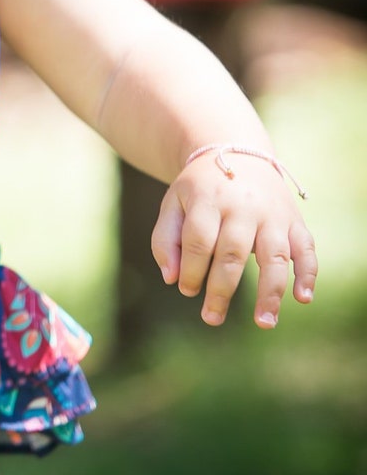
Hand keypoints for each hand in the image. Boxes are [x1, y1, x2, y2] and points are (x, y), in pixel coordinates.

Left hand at [151, 152, 317, 327]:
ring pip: (274, 256)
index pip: (200, 241)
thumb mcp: (173, 202)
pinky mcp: (294, 220)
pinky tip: (303, 299)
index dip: (192, 270)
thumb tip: (172, 279)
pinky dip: (308, 273)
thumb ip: (166, 238)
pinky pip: (306, 248)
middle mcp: (243, 206)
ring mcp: (272, 213)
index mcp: (209, 198)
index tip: (187, 291)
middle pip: (233, 253)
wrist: (238, 152)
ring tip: (263, 322)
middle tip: (211, 318)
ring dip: (270, 292)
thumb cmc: (201, 188)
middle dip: (221, 290)